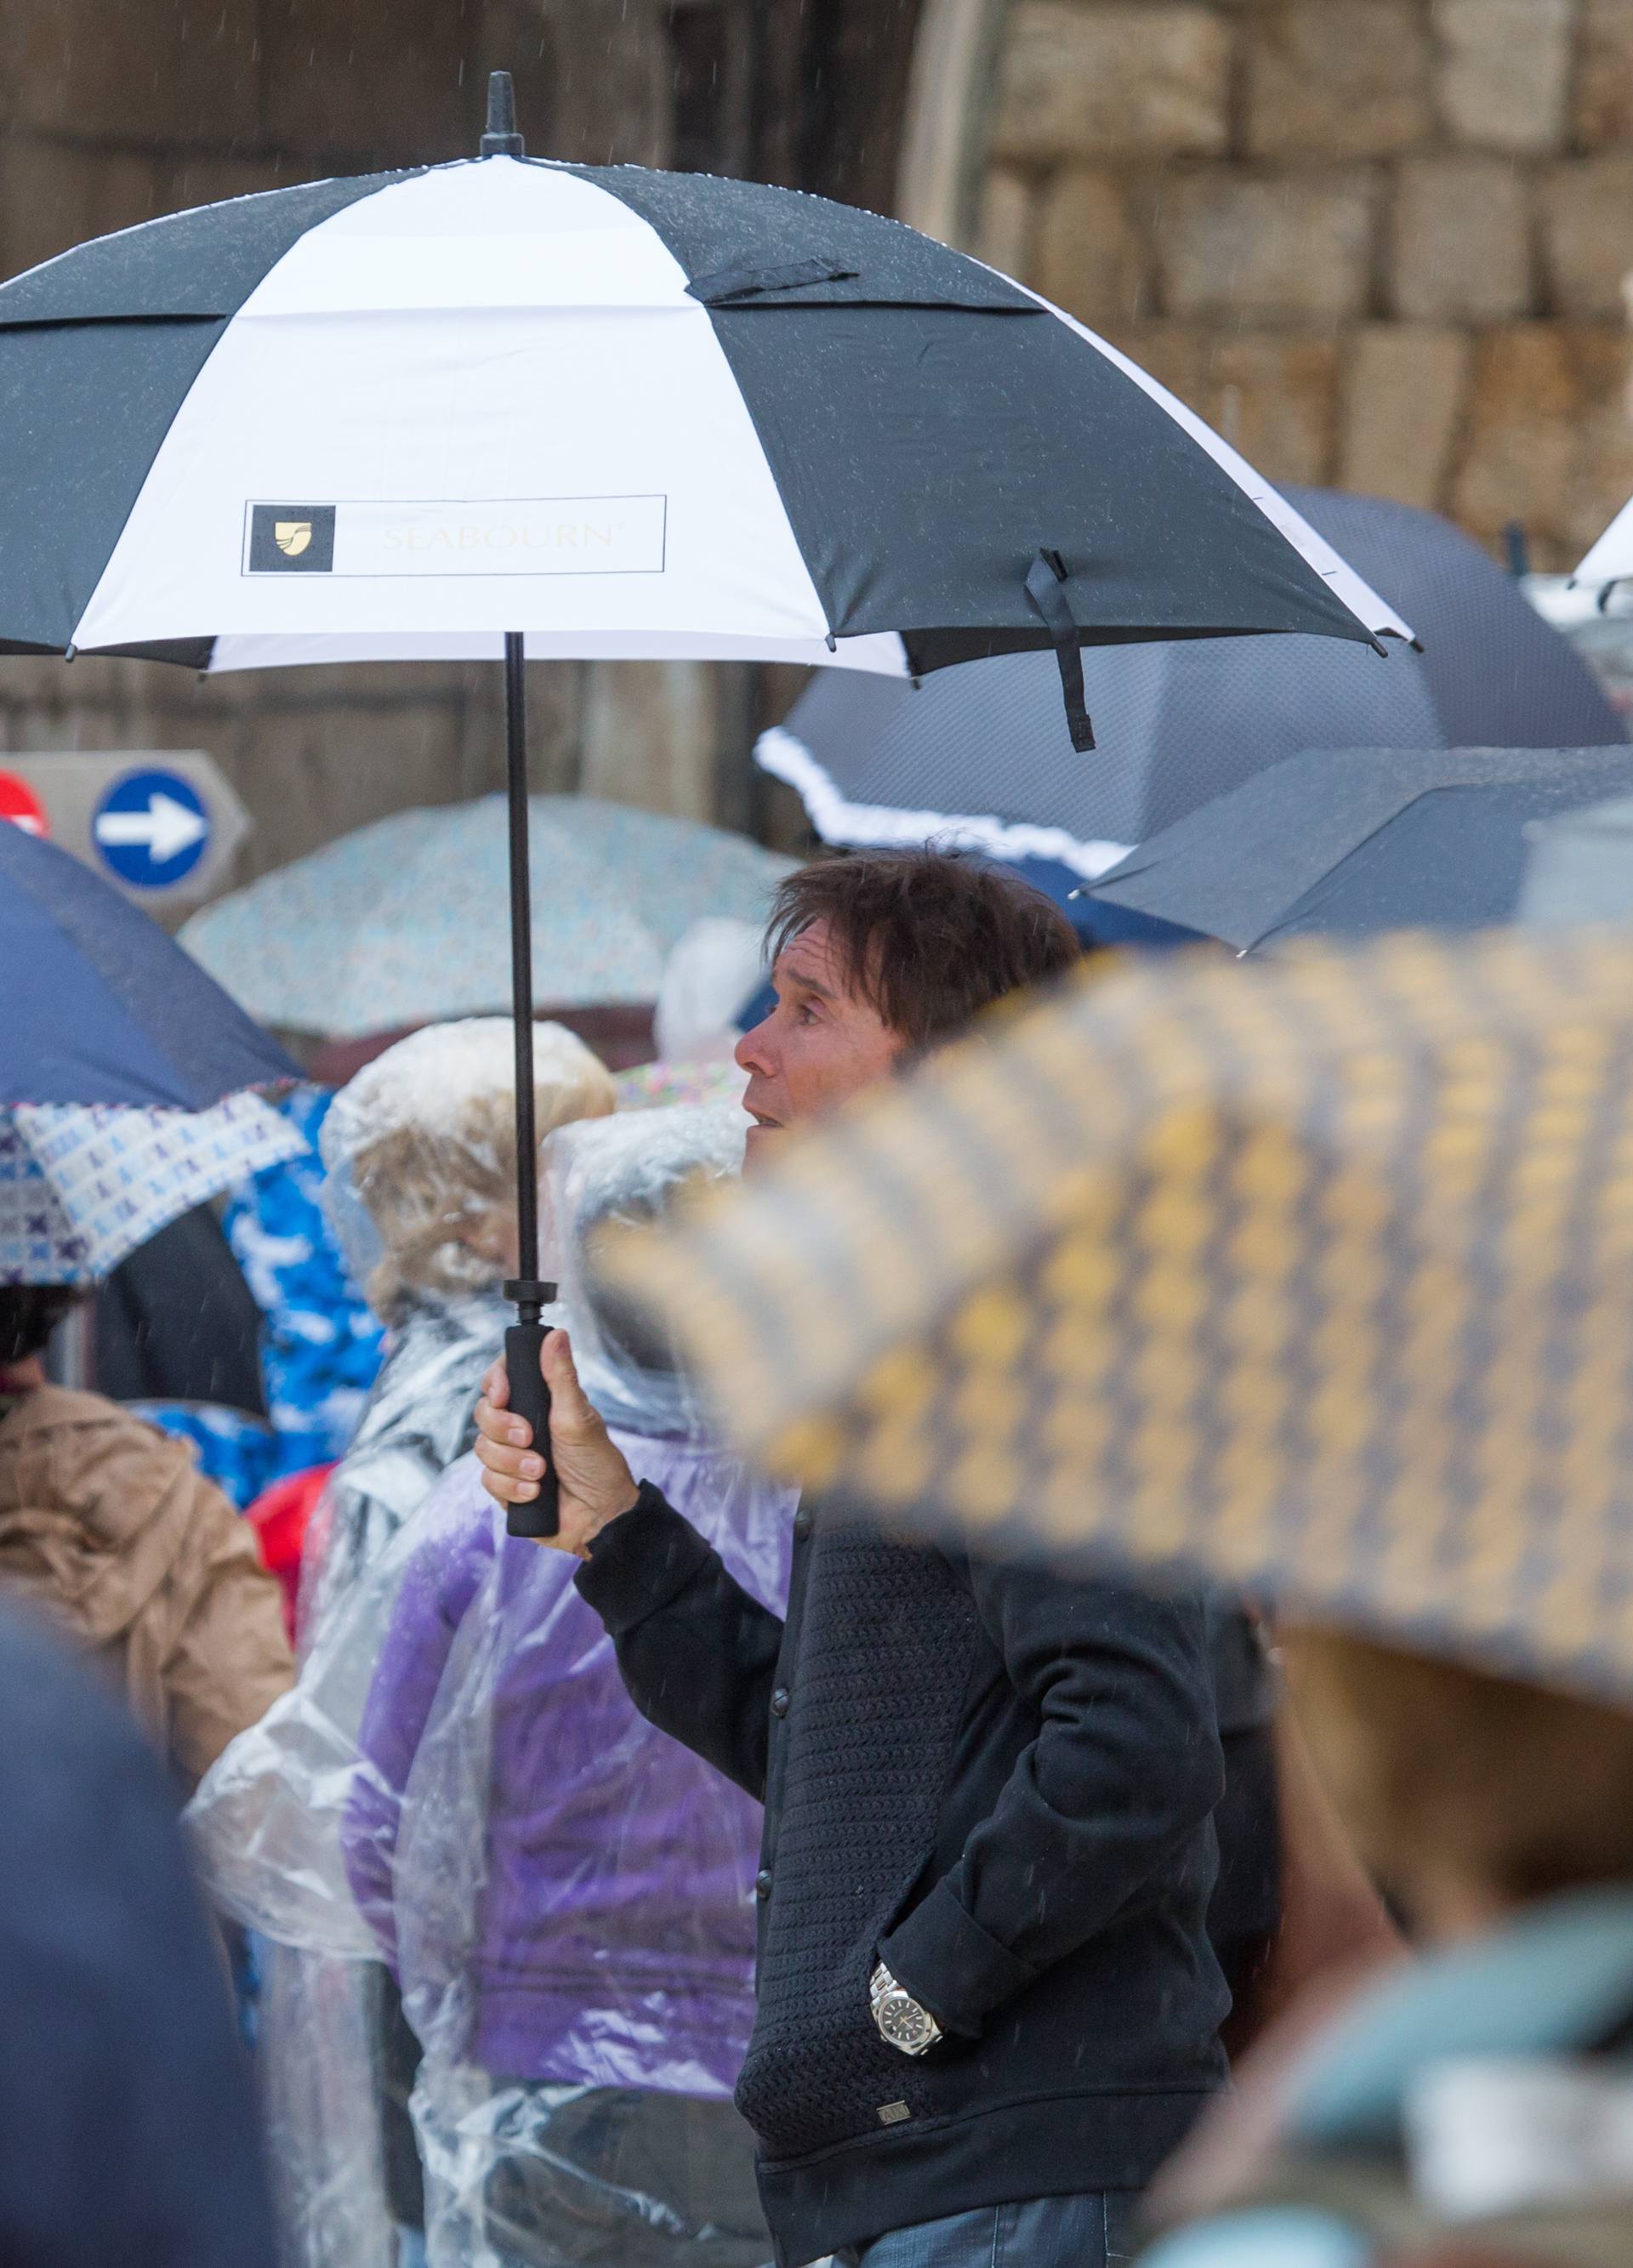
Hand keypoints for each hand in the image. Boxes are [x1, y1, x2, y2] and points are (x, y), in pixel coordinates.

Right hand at [474, 1330, 640, 1557]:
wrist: (600, 1517)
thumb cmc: (597, 1464)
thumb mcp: (579, 1417)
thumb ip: (562, 1377)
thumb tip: (556, 1334)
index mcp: (539, 1403)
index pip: (501, 1380)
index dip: (495, 1383)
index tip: (502, 1395)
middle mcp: (521, 1426)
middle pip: (483, 1413)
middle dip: (504, 1428)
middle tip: (531, 1438)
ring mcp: (510, 1456)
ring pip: (482, 1448)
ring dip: (512, 1462)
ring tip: (542, 1472)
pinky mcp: (505, 1485)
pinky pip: (487, 1480)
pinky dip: (511, 1486)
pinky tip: (535, 1492)